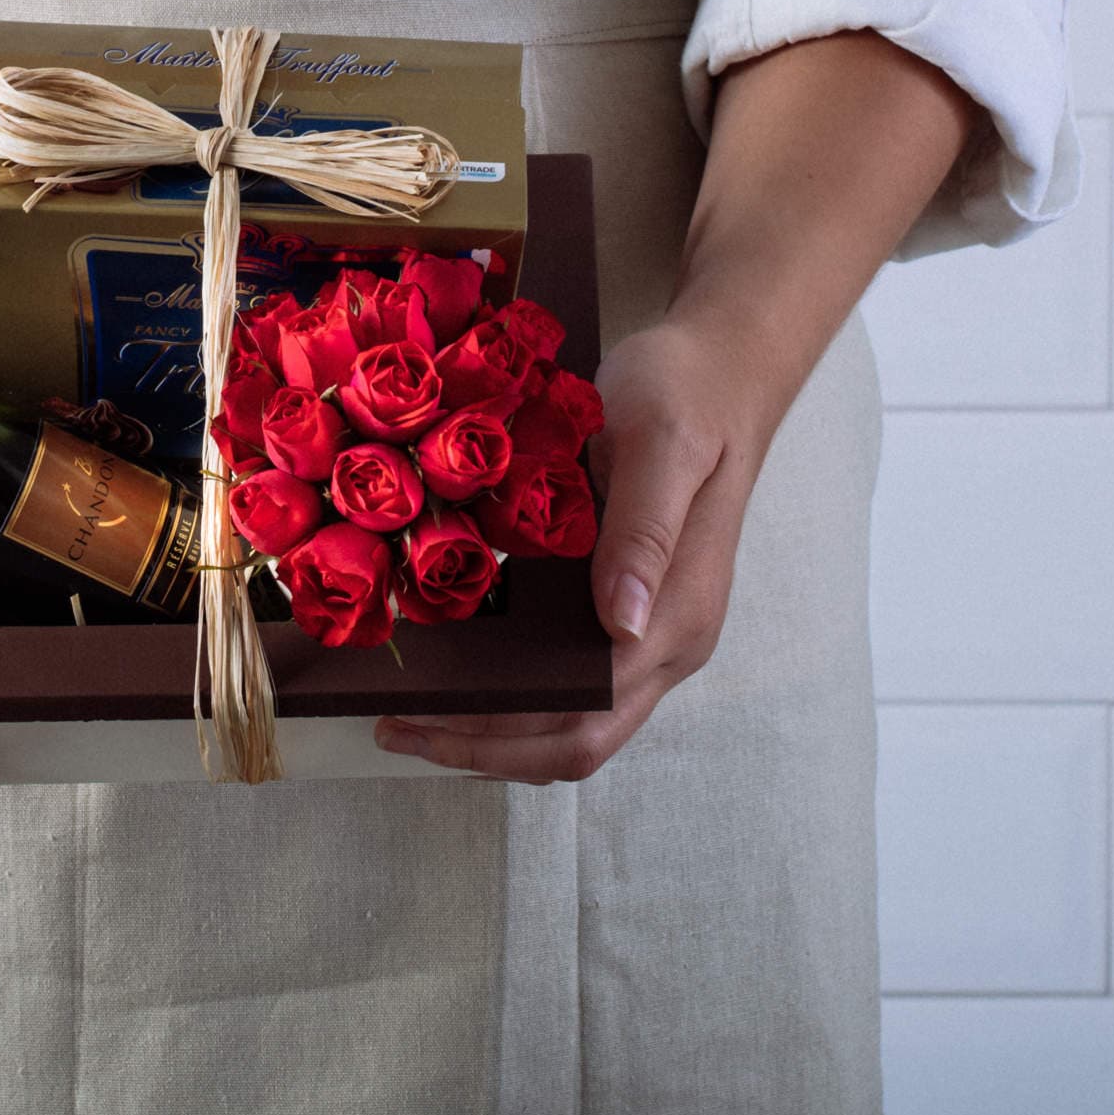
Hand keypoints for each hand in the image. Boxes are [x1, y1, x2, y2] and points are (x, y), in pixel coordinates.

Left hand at [373, 316, 776, 781]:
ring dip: (492, 729)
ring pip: (571, 718)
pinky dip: (509, 689)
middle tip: (393, 727)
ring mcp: (648, 629)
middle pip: (574, 740)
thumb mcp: (659, 444)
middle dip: (482, 748)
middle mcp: (667, 639)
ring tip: (408, 709)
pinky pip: (568, 674)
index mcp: (677, 615)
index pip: (589, 718)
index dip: (503, 737)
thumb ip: (643, 531)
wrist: (721, 366)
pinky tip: (452, 664)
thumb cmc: (686, 394)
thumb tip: (624, 622)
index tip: (423, 722)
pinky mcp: (627, 607)